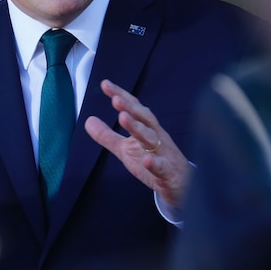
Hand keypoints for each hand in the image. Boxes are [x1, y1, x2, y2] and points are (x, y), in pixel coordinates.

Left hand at [85, 80, 190, 207]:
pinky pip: (162, 167)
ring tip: (123, 118)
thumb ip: (107, 136)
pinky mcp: (168, 172)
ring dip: (138, 128)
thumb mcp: (126, 149)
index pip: (134, 109)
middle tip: (115, 99)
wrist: (182, 185)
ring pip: (151, 138)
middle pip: (144, 118)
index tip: (105, 84)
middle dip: (130, 108)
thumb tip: (88, 120)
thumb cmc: (154, 162)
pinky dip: (154, 163)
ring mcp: (164, 153)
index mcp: (147, 128)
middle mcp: (157, 136)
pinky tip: (146, 161)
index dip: (121, 96)